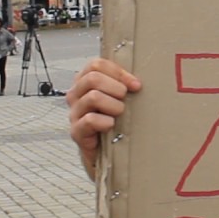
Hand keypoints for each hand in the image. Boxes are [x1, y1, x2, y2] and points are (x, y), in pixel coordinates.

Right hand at [66, 58, 140, 179]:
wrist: (106, 152)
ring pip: (93, 97)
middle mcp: (76, 95)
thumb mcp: (120, 98)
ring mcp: (74, 113)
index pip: (96, 65)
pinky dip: (105, 122)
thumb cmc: (115, 121)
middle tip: (125, 99)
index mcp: (84, 81)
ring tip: (120, 113)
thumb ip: (125, 83)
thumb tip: (144, 75)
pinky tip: (112, 126)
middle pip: (93, 78)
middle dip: (116, 87)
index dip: (118, 72)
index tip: (135, 85)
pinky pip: (90, 120)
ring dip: (113, 105)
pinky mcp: (76, 132)